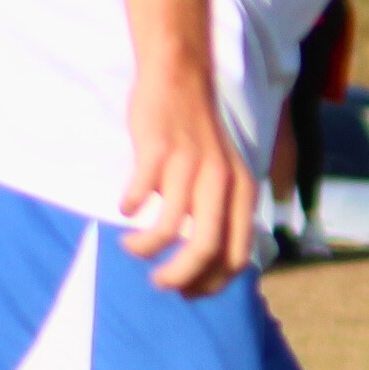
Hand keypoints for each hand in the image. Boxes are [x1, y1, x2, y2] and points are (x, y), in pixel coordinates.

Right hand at [118, 57, 254, 299]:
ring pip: (167, 229)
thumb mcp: (224, 177)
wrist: (181, 78)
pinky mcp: (158, 151)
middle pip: (204, 250)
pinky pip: (140, 196)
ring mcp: (190, 166)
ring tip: (131, 246)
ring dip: (144, 248)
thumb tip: (205, 268)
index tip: (188, 291)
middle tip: (159, 283)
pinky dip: (130, 208)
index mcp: (241, 192)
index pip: (237, 257)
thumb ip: (220, 214)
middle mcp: (221, 181)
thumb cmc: (197, 137)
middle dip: (178, 278)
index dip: (211, 283)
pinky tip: (127, 206)